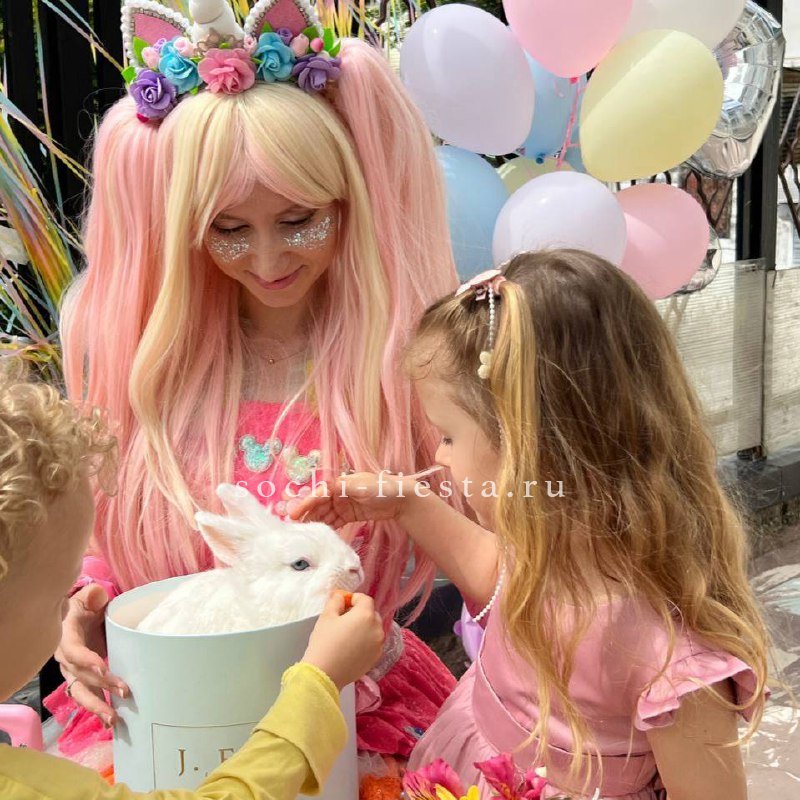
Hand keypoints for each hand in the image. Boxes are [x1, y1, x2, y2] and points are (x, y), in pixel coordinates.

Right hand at [54, 584, 128, 725]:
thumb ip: (92, 596)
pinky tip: (111, 721)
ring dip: (97, 706)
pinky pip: (87, 696)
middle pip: (81, 676)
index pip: (73, 651)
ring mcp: (73, 672)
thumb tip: (98, 596)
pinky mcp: (82, 679)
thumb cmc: (84, 607)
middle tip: (124, 692)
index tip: (104, 668)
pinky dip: (98, 708)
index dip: (87, 660)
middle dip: (101, 686)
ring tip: (114, 719)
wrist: (77, 617)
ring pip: (81, 692)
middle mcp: (66, 659)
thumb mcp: (87, 598)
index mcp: (66, 638)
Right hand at [287, 471, 423, 527]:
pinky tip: (321, 534)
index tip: (294, 514)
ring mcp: (345, 504)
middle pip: (319, 505)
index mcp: (340, 483)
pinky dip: (328, 527)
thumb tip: (320, 490)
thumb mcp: (361, 485)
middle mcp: (339, 493)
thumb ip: (340, 487)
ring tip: (305, 534)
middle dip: (307, 515)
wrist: (402, 499)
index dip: (306, 503)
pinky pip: (335, 521)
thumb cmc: (382, 487)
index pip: (318, 493)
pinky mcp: (351, 515)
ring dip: (316, 522)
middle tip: (295, 527)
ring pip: (326, 514)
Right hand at [302, 593, 384, 689]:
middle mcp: (377, 628)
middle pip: (371, 613)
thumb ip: (336, 601)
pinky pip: (373, 642)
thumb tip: (341, 596)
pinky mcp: (376, 657)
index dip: (353, 599)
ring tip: (347, 634)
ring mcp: (378, 644)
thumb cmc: (324, 642)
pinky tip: (351, 647)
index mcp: (366, 615)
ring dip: (364, 627)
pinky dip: (366, 640)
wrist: (325, 674)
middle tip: (343, 620)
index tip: (342, 605)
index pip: (364, 599)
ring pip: (373, 628)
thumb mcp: (326, 616)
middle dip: (359, 613)